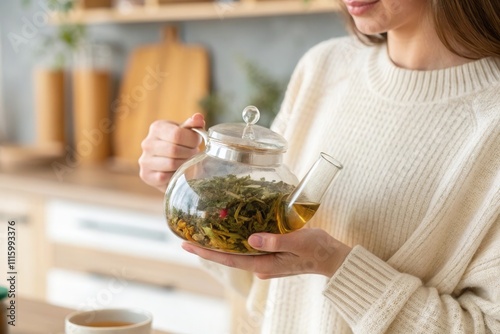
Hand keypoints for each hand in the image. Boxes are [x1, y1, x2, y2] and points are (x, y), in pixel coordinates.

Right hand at [139, 114, 204, 192]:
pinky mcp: (146, 175)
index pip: (177, 134)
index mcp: (157, 128)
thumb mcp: (186, 132)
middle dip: (190, 153)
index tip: (197, 143)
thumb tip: (199, 118)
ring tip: (188, 162)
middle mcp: (147, 143)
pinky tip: (179, 171)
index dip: (192, 140)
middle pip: (174, 150)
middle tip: (194, 155)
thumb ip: (193, 125)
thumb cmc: (179, 145)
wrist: (167, 165)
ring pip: (170, 164)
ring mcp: (145, 160)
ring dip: (184, 165)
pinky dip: (176, 175)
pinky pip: (165, 177)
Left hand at [182, 228, 351, 278]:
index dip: (207, 253)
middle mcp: (261, 265)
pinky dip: (234, 240)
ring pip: (236, 252)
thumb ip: (275, 241)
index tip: (188, 246)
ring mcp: (265, 260)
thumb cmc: (317, 249)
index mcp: (264, 264)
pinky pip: (247, 248)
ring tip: (201, 234)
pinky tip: (228, 231)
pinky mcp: (271, 253)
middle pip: (228, 257)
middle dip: (207, 249)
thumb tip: (251, 239)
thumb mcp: (298, 242)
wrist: (333, 258)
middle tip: (186, 239)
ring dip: (219, 244)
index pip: (229, 259)